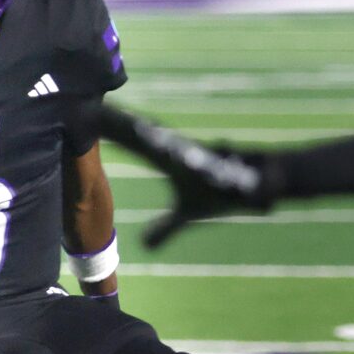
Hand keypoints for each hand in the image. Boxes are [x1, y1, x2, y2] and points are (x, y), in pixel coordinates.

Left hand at [95, 105, 279, 247]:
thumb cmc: (224, 191)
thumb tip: (145, 245)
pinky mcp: (241, 168)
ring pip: (188, 149)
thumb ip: (166, 227)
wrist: (265, 180)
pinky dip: (225, 161)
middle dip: (128, 126)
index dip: (113, 133)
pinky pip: (223, 164)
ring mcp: (214, 158)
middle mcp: (189, 154)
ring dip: (166, 142)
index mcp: (174, 161)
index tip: (88, 115)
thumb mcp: (190, 214)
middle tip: (101, 108)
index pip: (137, 145)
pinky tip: (215, 157)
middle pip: (152, 139)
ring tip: (148, 136)